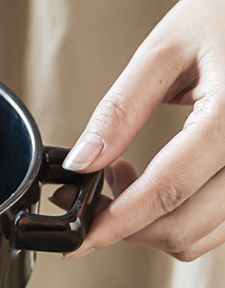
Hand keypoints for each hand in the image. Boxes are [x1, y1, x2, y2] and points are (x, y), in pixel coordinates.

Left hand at [54, 0, 224, 261]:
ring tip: (124, 174)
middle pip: (185, 229)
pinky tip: (163, 178)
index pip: (165, 192)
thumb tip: (80, 163)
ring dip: (155, 223)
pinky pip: (223, 219)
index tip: (76, 238)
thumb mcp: (167, 48)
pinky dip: (185, 213)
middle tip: (92, 191)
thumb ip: (120, 111)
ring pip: (205, 234)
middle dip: (128, 227)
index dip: (113, 223)